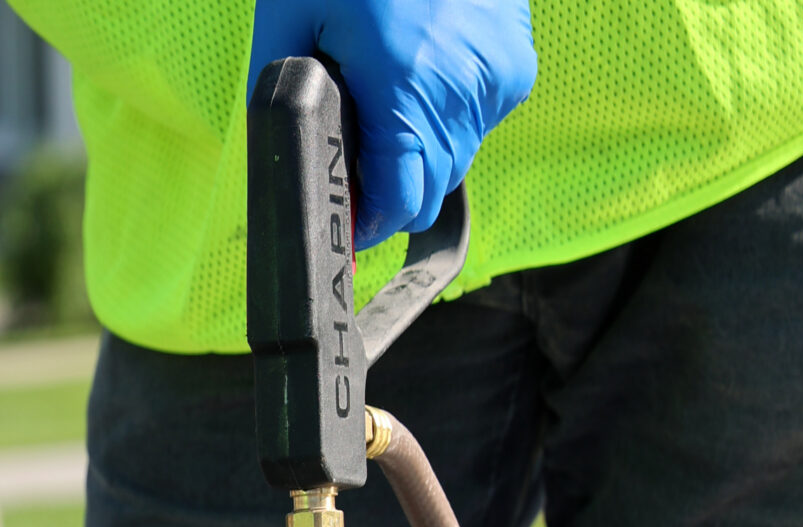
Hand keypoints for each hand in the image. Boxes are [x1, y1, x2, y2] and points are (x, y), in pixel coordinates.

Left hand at [248, 0, 535, 246]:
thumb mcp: (290, 26)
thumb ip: (287, 110)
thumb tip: (287, 175)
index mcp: (406, 92)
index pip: (399, 208)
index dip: (366, 224)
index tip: (345, 220)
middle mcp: (461, 95)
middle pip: (430, 193)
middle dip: (393, 191)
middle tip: (360, 161)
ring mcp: (496, 80)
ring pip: (457, 160)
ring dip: (422, 153)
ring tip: (390, 98)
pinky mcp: (516, 64)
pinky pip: (480, 120)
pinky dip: (451, 114)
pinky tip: (424, 68)